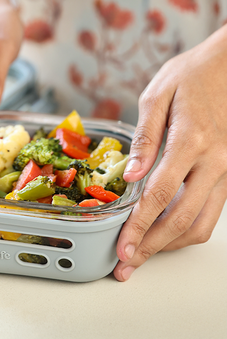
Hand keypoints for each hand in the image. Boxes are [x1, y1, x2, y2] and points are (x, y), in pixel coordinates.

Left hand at [113, 25, 226, 280]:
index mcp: (191, 139)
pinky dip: (189, 229)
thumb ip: (144, 138)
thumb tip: (130, 176)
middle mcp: (214, 161)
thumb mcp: (159, 95)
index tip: (122, 246)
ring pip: (202, 222)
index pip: (160, 194)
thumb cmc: (193, 74)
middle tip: (127, 264)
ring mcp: (226, 169)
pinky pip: (212, 211)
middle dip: (152, 246)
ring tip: (144, 254)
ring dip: (171, 244)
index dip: (139, 225)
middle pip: (182, 219)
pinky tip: (167, 232)